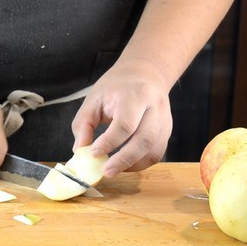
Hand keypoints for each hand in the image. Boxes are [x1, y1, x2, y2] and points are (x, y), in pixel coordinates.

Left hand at [72, 61, 172, 177]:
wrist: (146, 73)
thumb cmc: (116, 86)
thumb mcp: (94, 98)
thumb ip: (83, 124)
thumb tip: (80, 150)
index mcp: (135, 95)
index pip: (125, 124)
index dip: (109, 142)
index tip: (93, 153)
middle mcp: (155, 107)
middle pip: (145, 139)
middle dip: (124, 159)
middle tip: (105, 171)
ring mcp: (164, 120)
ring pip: (154, 150)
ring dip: (133, 165)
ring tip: (113, 170)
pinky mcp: (166, 131)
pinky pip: (156, 153)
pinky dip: (140, 163)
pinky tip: (125, 165)